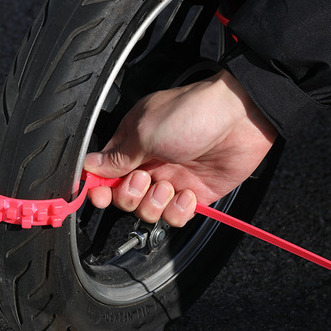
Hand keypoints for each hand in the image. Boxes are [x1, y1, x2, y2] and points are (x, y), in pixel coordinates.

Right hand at [83, 70, 277, 226]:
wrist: (241, 118)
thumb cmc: (192, 113)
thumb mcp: (145, 131)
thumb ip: (117, 155)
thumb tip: (89, 166)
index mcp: (131, 143)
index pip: (103, 172)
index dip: (97, 186)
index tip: (98, 194)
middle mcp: (148, 163)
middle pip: (122, 197)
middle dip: (128, 195)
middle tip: (143, 179)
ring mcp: (170, 180)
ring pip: (147, 211)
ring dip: (154, 203)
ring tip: (169, 186)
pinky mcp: (193, 195)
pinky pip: (174, 217)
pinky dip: (178, 210)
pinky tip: (188, 194)